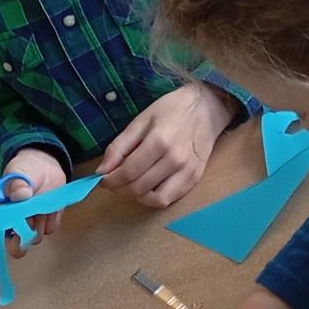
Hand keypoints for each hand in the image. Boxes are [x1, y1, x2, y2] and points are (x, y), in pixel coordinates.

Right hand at [0, 146, 70, 249]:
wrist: (44, 167)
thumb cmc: (25, 170)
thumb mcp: (18, 171)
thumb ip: (17, 183)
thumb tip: (20, 194)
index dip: (3, 234)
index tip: (12, 225)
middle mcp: (13, 225)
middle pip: (15, 246)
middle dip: (23, 237)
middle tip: (30, 220)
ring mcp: (31, 226)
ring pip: (35, 238)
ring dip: (39, 224)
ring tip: (41, 204)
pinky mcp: (47, 224)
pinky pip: (51, 228)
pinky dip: (52, 217)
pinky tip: (50, 204)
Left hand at [97, 85, 235, 208]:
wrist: (207, 109)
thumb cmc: (171, 110)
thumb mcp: (140, 121)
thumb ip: (119, 146)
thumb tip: (101, 171)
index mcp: (160, 141)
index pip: (128, 172)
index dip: (110, 180)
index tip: (101, 178)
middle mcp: (175, 160)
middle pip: (138, 187)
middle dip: (119, 188)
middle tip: (114, 181)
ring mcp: (187, 172)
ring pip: (153, 199)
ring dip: (135, 195)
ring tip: (130, 183)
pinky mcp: (194, 179)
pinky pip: (168, 200)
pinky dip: (153, 198)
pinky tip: (147, 186)